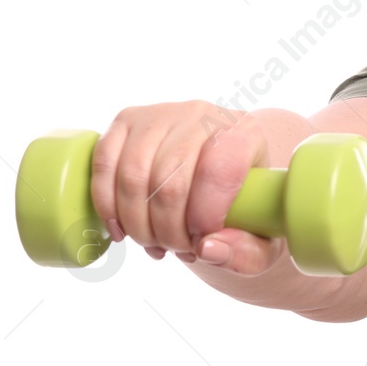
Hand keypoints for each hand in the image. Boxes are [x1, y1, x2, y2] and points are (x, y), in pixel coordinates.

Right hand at [88, 101, 288, 275]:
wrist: (220, 172)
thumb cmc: (244, 205)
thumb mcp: (262, 236)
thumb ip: (247, 251)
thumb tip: (207, 249)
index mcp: (245, 132)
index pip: (218, 172)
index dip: (204, 218)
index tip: (201, 242)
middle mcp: (203, 114)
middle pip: (170, 181)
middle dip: (168, 231)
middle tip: (179, 250)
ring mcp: (161, 113)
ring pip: (133, 176)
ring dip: (138, 224)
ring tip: (156, 243)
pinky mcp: (127, 121)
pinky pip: (104, 164)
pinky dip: (107, 206)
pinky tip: (123, 230)